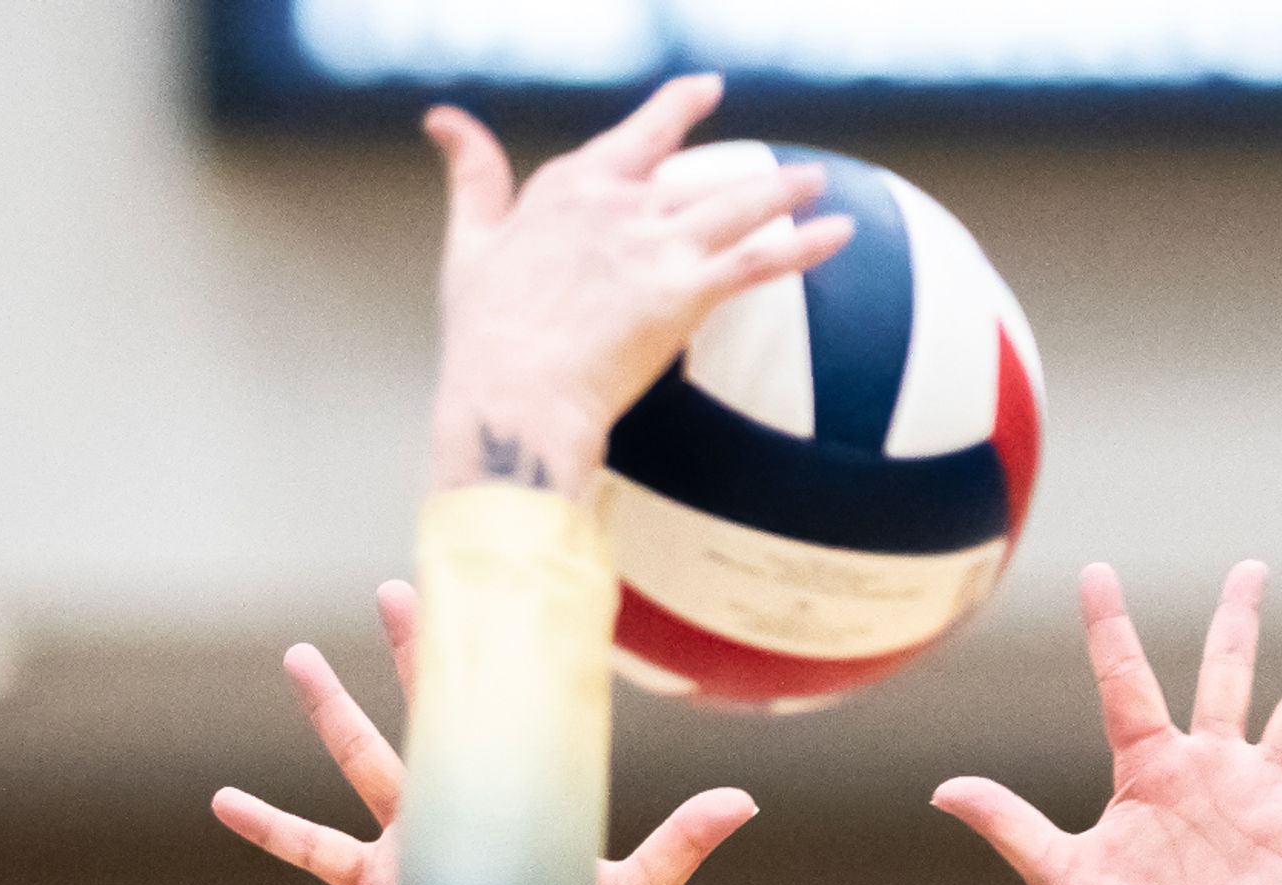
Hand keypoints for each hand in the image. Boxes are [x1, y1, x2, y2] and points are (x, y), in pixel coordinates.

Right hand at [213, 581, 754, 884]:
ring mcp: (411, 841)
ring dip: (330, 711)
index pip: (506, 707)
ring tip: (296, 657)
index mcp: (514, 795)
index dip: (499, 655)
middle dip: (415, 652)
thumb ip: (684, 843)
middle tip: (396, 587)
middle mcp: (459, 806)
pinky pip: (311, 848)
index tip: (488, 593)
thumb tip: (745, 800)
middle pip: (432, 711)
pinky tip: (223, 800)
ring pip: (364, 758)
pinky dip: (268, 827)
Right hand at [423, 74, 852, 493]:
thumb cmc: (483, 335)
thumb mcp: (468, 242)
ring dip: (785, 193)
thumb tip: (443, 118)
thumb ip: (471, 176)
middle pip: (697, 176)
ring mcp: (656, 245)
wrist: (514, 397)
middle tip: (787, 163)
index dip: (675, 111)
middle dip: (746, 166)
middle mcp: (619, 205)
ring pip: (738, 206)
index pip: (636, 137)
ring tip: (819, 184)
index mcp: (570, 190)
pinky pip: (759, 260)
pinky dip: (804, 246)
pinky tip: (839, 233)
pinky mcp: (686, 291)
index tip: (706, 91)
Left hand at [932, 562, 1281, 884]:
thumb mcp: (1060, 873)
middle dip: (1237, 622)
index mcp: (1147, 772)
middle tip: (1251, 568)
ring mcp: (1260, 801)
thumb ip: (1009, 823)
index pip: (1126, 683)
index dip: (1110, 629)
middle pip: (1225, 677)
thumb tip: (941, 788)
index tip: (1097, 572)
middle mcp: (1208, 773)